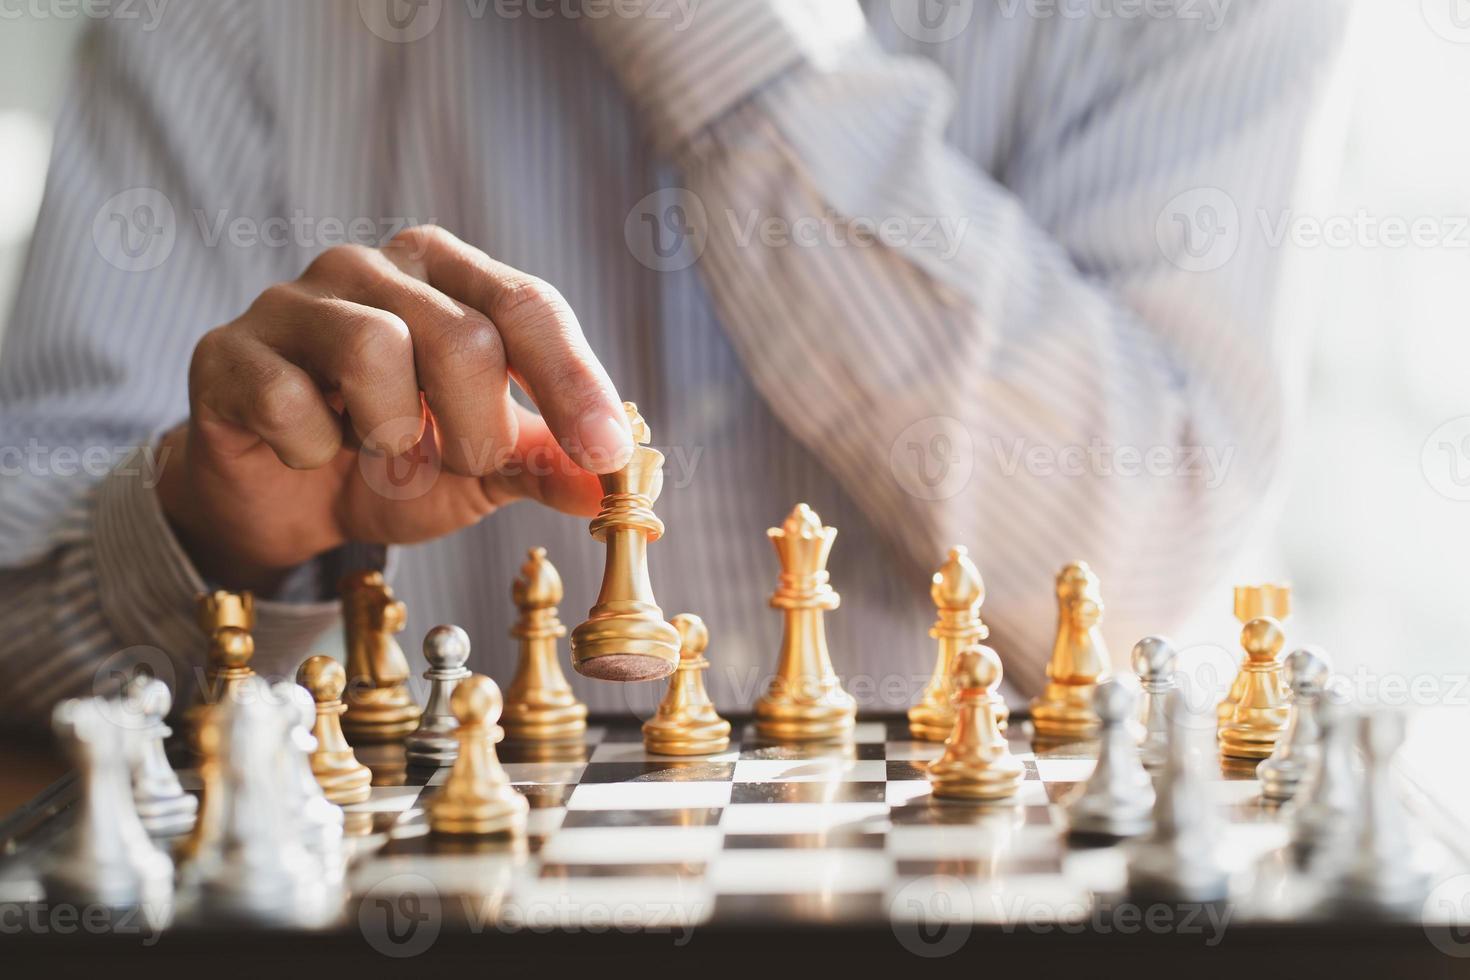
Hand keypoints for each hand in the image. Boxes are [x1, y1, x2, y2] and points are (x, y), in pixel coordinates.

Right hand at [155, 225, 631, 593]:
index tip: (604, 453)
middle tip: (453, 467)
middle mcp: (374, 268)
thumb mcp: (485, 468)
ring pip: (375, 351)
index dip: (572, 381)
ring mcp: (294, 300)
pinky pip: (288, 400)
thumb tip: (615, 487)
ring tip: (382, 457)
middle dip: (473, 434)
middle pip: (463, 337)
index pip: (529, 307)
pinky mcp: (228, 349)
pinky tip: (309, 451)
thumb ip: (546, 464)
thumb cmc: (392, 462)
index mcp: (450, 275)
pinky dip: (313, 451)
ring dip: (395, 440)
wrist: (285, 500)